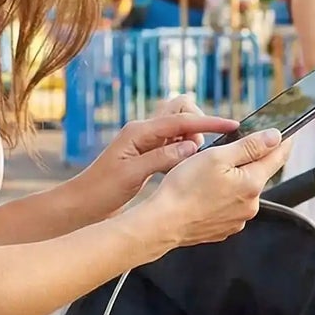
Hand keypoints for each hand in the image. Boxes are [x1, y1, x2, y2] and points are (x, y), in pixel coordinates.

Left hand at [79, 96, 238, 218]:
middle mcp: (143, 131)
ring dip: (192, 138)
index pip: (180, 119)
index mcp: (138, 132)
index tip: (232, 126)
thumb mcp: (132, 175)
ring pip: (178, 127)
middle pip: (180, 111)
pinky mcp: (147, 153)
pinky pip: (173, 143)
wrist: (82, 203)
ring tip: (196, 160)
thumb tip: (192, 146)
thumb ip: (162, 158)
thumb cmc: (101, 190)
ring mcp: (145, 141)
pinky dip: (185, 149)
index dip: (208, 121)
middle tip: (202, 149)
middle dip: (198, 123)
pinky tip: (188, 165)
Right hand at [145, 127, 288, 251]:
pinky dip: (222, 197)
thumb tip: (275, 137)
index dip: (283, 141)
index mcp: (252, 183)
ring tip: (207, 175)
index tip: (288, 132)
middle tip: (227, 151)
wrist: (163, 223)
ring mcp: (239, 219)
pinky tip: (204, 193)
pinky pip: (230, 206)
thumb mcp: (217, 156)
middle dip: (249, 161)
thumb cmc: (184, 188)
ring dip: (234, 180)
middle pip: (258, 174)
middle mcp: (251, 204)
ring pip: (243, 191)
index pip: (278, 157)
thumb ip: (249, 145)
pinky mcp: (225, 228)